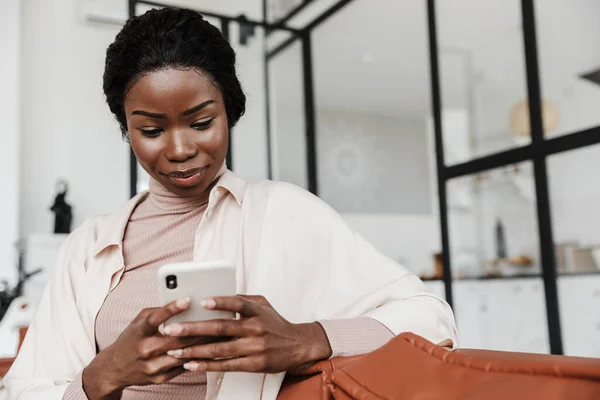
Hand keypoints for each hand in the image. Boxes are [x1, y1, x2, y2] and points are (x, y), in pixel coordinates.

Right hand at [82, 297, 204, 398]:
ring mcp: (152, 366)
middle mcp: (144, 349)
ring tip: (218, 334)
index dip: (171, 309)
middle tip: (216, 318)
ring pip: (183, 354)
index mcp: (139, 332)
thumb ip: (157, 311)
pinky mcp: (159, 378)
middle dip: (198, 329)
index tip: (187, 299)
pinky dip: (196, 358)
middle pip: (177, 338)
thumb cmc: (132, 339)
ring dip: (202, 344)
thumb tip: (181, 304)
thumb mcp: (139, 321)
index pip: (155, 318)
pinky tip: (208, 351)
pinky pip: (183, 367)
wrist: (114, 368)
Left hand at [163, 295, 331, 372]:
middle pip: (222, 328)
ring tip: (175, 350)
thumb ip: (243, 299)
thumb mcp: (263, 304)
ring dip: (194, 350)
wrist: (298, 346)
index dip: (221, 301)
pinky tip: (191, 364)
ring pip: (220, 349)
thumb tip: (218, 294)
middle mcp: (256, 328)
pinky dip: (207, 365)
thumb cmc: (275, 324)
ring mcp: (254, 348)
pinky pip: (226, 365)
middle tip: (172, 329)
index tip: (203, 301)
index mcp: (257, 311)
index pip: (239, 303)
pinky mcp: (253, 364)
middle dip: (194, 329)